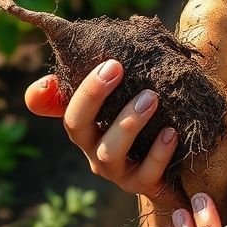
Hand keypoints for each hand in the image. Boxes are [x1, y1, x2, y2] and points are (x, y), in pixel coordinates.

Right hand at [23, 60, 183, 206]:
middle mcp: (93, 148)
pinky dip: (158, 152)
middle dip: (92, 95)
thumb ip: (117, 76)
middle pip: (76, 125)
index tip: (78, 62)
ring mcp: (116, 171)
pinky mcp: (142, 185)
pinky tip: (171, 133)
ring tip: (151, 97)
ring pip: (110, 151)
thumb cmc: (150, 125)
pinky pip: (147, 172)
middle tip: (116, 67)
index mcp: (86, 125)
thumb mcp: (131, 99)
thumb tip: (115, 41)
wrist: (176, 174)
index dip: (51, 90)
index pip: (59, 106)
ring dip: (128, 122)